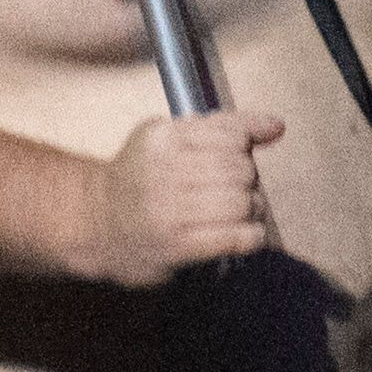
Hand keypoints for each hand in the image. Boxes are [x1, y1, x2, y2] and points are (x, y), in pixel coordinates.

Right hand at [71, 108, 283, 285]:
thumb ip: (222, 128)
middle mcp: (163, 170)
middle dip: (249, 181)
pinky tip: (243, 236)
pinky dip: (251, 236)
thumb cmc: (138, 180)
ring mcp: (168, 210)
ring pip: (242, 201)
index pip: (231, 134)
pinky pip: (236, 236)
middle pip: (240, 169)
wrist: (95, 225)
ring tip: (241, 214)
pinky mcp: (177, 246)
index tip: (236, 159)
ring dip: (252, 209)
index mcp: (162, 137)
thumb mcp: (168, 139)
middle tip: (238, 191)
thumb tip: (276, 126)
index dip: (244, 148)